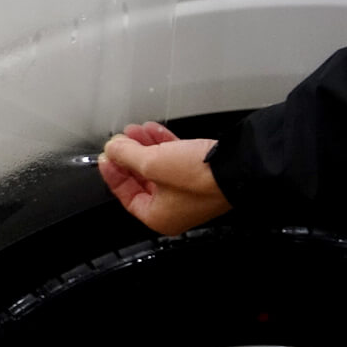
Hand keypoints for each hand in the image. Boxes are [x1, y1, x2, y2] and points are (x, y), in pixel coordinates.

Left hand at [99, 121, 232, 234]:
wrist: (240, 165)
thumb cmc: (200, 176)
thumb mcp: (152, 163)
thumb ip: (126, 155)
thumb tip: (112, 149)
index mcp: (160, 217)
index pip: (127, 195)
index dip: (113, 173)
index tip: (106, 156)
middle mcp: (174, 208)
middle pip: (141, 179)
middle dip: (129, 156)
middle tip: (119, 140)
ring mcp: (189, 191)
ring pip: (158, 166)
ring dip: (144, 147)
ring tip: (134, 130)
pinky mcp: (201, 174)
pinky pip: (175, 159)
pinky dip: (164, 145)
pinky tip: (153, 130)